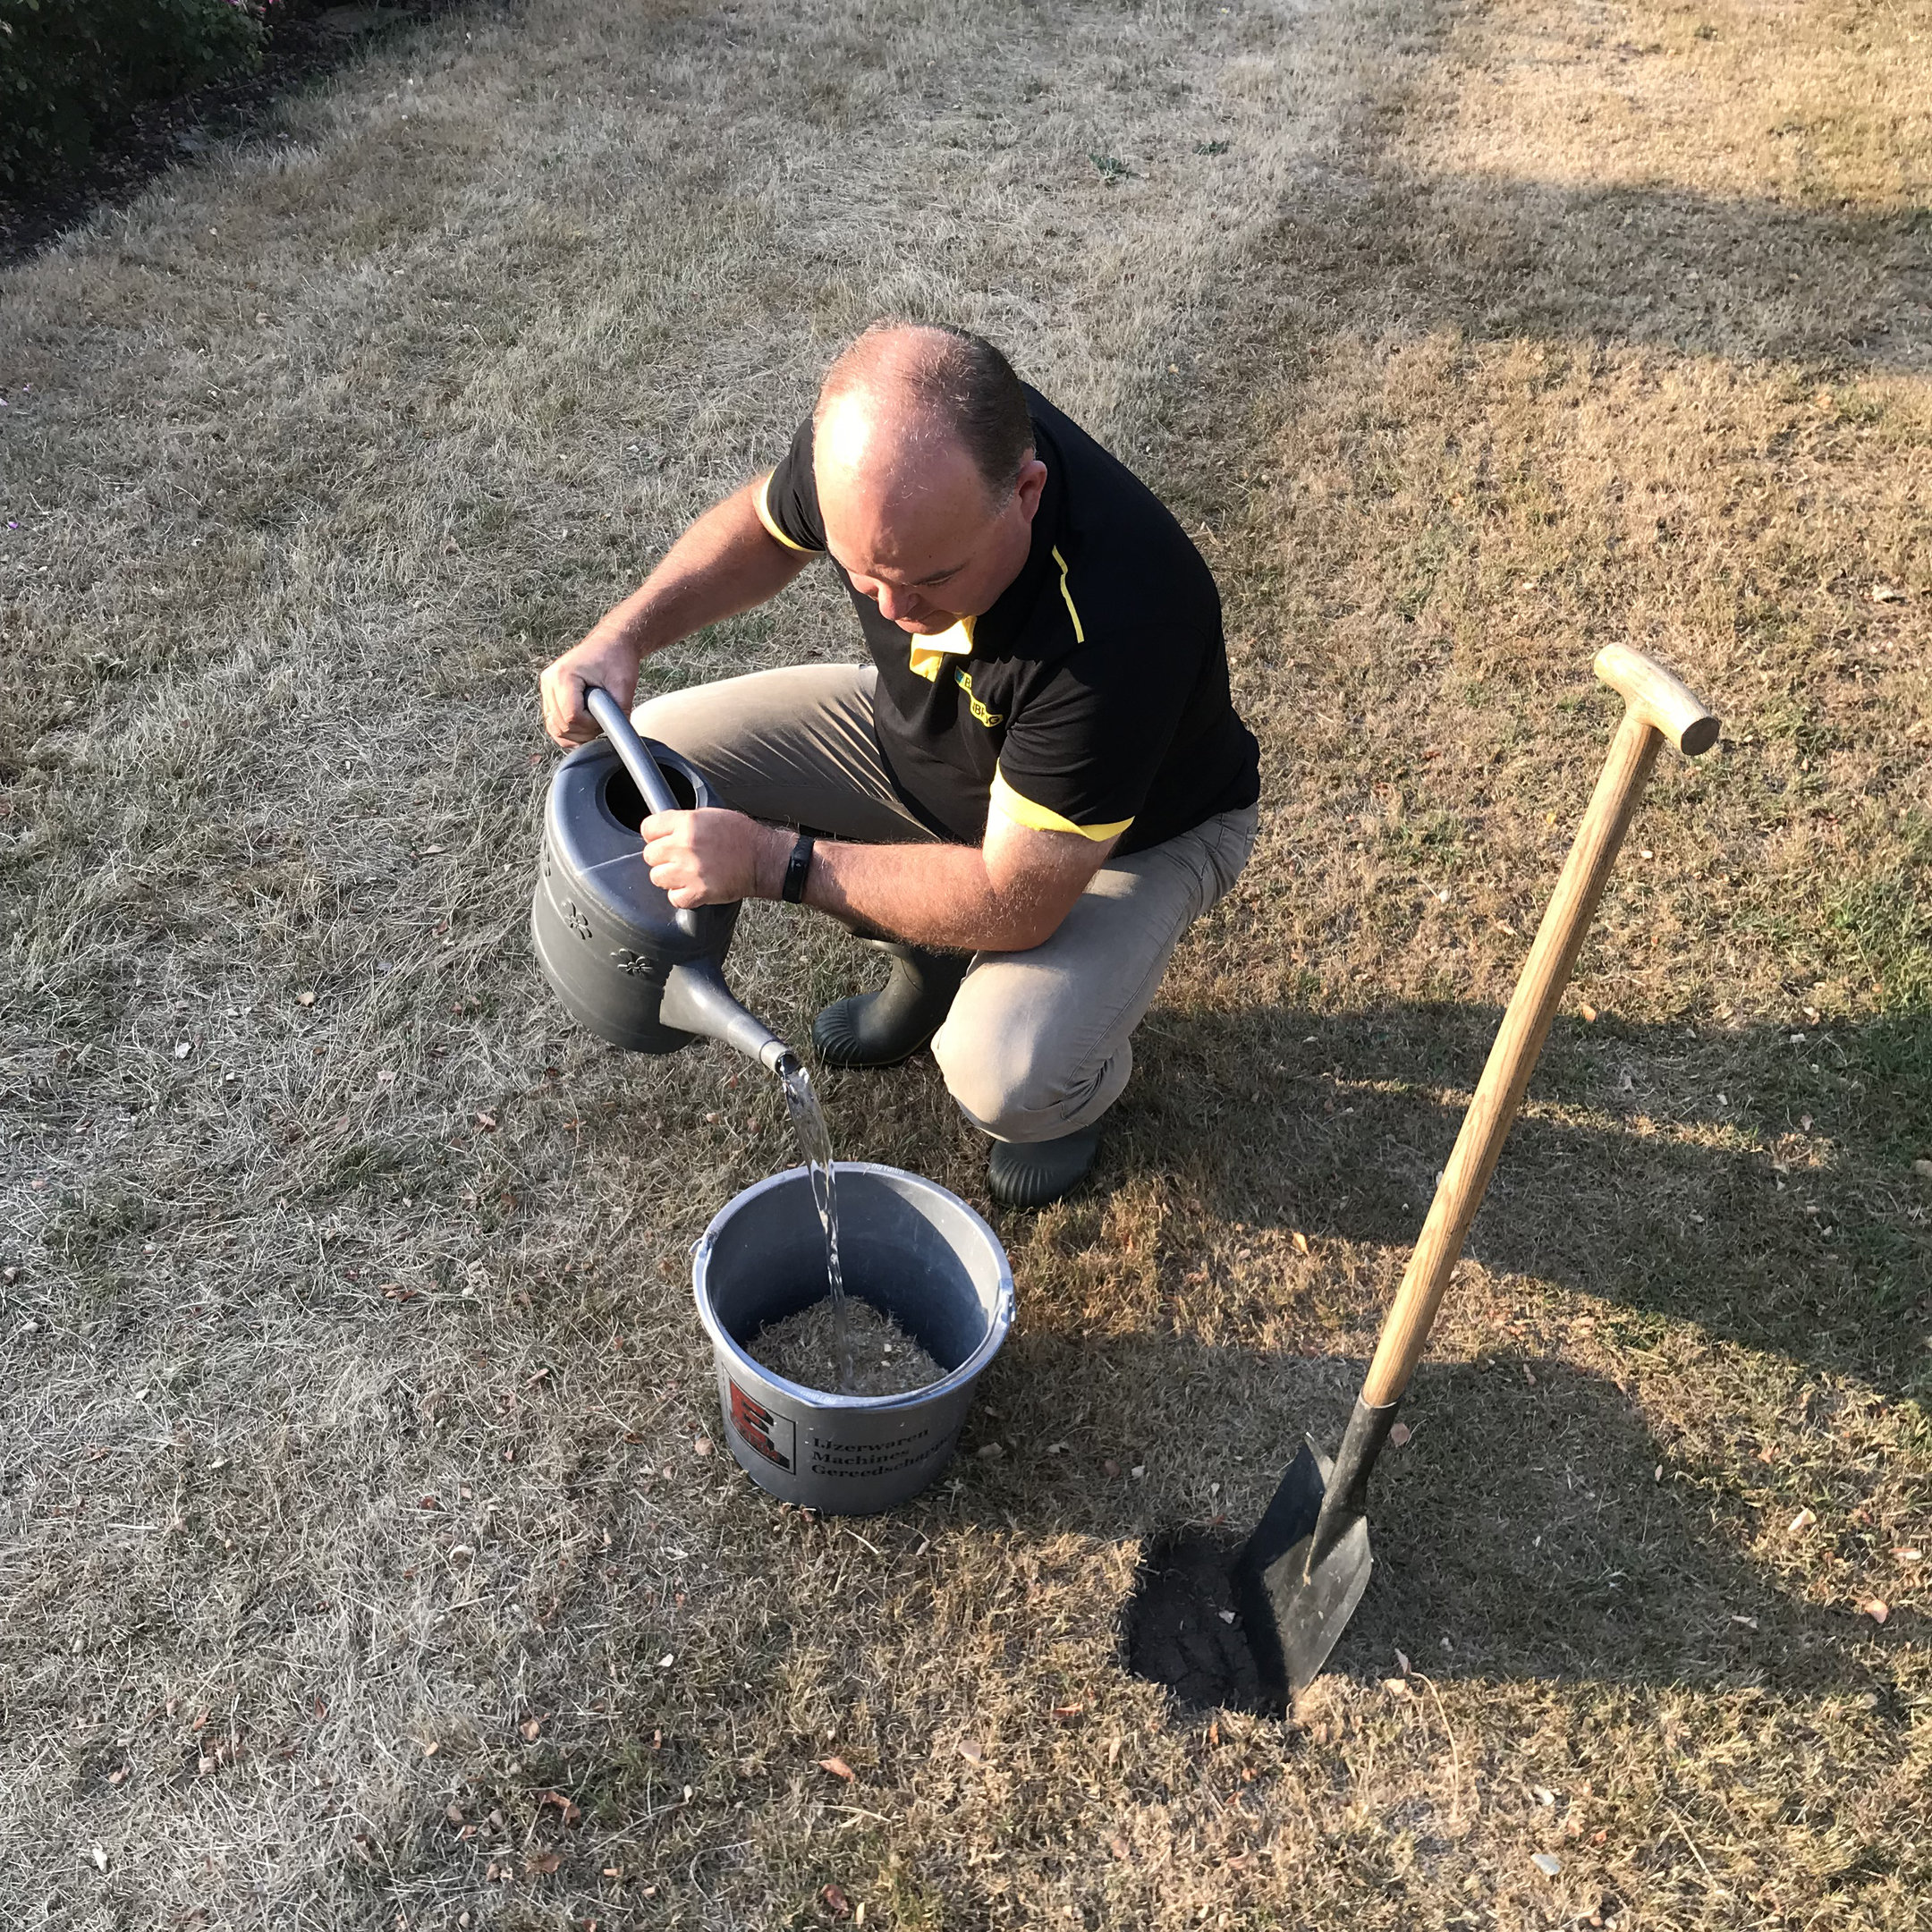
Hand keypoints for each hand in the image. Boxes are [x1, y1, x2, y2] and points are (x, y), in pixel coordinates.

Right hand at [539, 620, 642, 746]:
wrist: (611, 643)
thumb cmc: (616, 658)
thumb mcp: (624, 686)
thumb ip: (619, 713)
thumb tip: (618, 737)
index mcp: (564, 675)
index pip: (572, 717)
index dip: (591, 725)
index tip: (605, 717)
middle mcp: (549, 681)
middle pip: (562, 725)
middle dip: (585, 731)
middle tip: (602, 720)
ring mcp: (547, 688)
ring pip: (555, 728)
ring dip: (576, 733)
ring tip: (595, 721)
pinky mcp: (549, 695)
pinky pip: (554, 724)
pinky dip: (569, 731)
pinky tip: (585, 727)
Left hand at [642, 808, 788, 907]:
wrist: (763, 859)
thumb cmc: (743, 837)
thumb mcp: (711, 816)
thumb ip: (684, 822)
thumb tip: (666, 830)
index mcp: (688, 823)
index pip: (648, 828)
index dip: (654, 834)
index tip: (660, 839)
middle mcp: (685, 846)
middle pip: (650, 855)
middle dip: (662, 857)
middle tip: (677, 858)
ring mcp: (689, 871)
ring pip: (657, 877)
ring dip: (669, 877)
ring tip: (685, 873)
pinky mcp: (697, 892)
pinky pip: (673, 898)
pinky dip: (682, 896)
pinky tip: (693, 887)